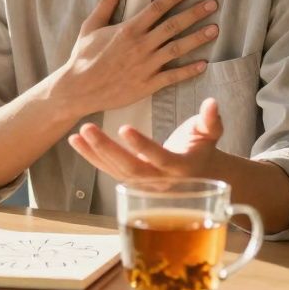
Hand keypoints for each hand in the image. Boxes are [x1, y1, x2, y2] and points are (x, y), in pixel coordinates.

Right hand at [54, 0, 218, 118]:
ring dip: (197, 39)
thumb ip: (107, 3)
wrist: (77, 89)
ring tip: (214, 29)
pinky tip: (204, 64)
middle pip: (173, 25)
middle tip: (213, 4)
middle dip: (194, 13)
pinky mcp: (147, 85)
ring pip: (177, 49)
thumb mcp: (91, 25)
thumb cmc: (82, 56)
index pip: (157, 8)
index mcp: (128, 29)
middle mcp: (140, 45)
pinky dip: (189, 71)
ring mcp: (145, 66)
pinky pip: (172, 76)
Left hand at [68, 97, 224, 180]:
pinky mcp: (131, 183)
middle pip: (131, 169)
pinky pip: (109, 171)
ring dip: (94, 153)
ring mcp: (144, 186)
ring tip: (78, 134)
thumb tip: (212, 103)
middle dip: (107, 150)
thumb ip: (211, 120)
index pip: (161, 158)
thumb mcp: (210, 134)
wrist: (199, 176)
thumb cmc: (202, 148)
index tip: (124, 128)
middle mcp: (161, 182)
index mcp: (182, 168)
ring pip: (117, 172)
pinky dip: (91, 157)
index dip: (143, 146)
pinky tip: (76, 142)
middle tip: (87, 128)